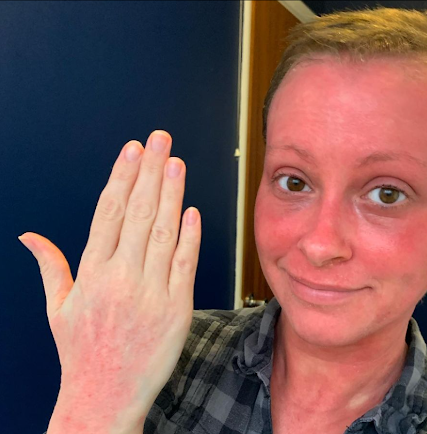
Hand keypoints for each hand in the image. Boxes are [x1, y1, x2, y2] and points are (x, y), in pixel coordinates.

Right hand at [19, 130, 200, 433]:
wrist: (106, 397)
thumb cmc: (82, 353)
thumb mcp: (58, 309)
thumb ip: (50, 266)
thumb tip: (29, 236)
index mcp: (92, 274)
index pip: (108, 213)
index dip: (122, 177)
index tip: (132, 150)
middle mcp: (121, 279)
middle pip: (137, 213)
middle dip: (149, 171)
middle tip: (159, 139)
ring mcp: (152, 293)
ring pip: (162, 232)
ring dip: (171, 194)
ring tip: (175, 163)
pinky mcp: (178, 309)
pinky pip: (185, 264)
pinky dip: (190, 235)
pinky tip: (192, 210)